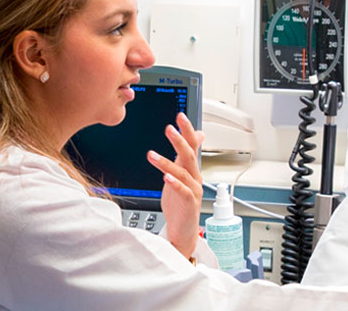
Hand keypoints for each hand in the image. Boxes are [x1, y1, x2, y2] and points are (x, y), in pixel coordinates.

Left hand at [146, 112, 206, 259]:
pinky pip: (183, 191)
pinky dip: (175, 183)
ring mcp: (194, 191)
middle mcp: (195, 178)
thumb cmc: (179, 205)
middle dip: (180, 140)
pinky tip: (165, 177)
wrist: (183, 231)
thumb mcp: (181, 176)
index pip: (193, 145)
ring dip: (166, 162)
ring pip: (183, 172)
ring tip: (151, 155)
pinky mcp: (189, 204)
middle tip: (169, 128)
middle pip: (190, 155)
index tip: (179, 116)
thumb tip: (195, 136)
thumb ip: (184, 158)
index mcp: (191, 170)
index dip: (187, 130)